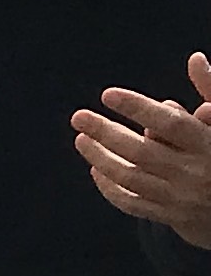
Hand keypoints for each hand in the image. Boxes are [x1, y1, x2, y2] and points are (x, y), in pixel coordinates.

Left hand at [77, 53, 210, 246]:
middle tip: (78, 116)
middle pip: (142, 152)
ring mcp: (182, 198)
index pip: (172, 124)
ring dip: (101, 158)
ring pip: (131, 178)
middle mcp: (196, 172)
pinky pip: (133, 204)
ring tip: (82, 138)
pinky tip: (96, 169)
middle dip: (106, 133)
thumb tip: (194, 58)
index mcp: (209, 145)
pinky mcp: (173, 217)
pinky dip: (110, 188)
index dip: (139, 108)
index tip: (108, 94)